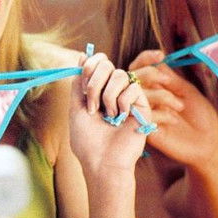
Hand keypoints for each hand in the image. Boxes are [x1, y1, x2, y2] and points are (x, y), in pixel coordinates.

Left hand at [69, 51, 148, 174]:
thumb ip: (78, 82)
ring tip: (107, 116)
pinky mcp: (142, 106)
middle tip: (91, 105)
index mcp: (97, 89)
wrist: (102, 162)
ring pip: (120, 74)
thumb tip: (82, 56)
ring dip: (107, 95)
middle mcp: (113, 90)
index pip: (97, 62)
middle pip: (107, 64)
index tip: (82, 86)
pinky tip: (120, 118)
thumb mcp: (76, 107)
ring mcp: (128, 97)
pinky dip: (122, 102)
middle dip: (95, 83)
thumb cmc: (87, 140)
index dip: (89, 67)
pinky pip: (133, 88)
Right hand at [129, 50, 217, 168]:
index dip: (145, 58)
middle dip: (149, 74)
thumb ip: (170, 78)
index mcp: (155, 86)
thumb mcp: (187, 92)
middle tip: (168, 82)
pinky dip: (160, 113)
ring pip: (136, 93)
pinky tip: (173, 120)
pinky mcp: (142, 128)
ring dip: (160, 95)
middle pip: (131, 76)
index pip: (139, 66)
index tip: (160, 55)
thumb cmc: (200, 117)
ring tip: (179, 106)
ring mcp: (142, 111)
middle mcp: (145, 96)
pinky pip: (142, 114)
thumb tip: (156, 62)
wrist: (207, 145)